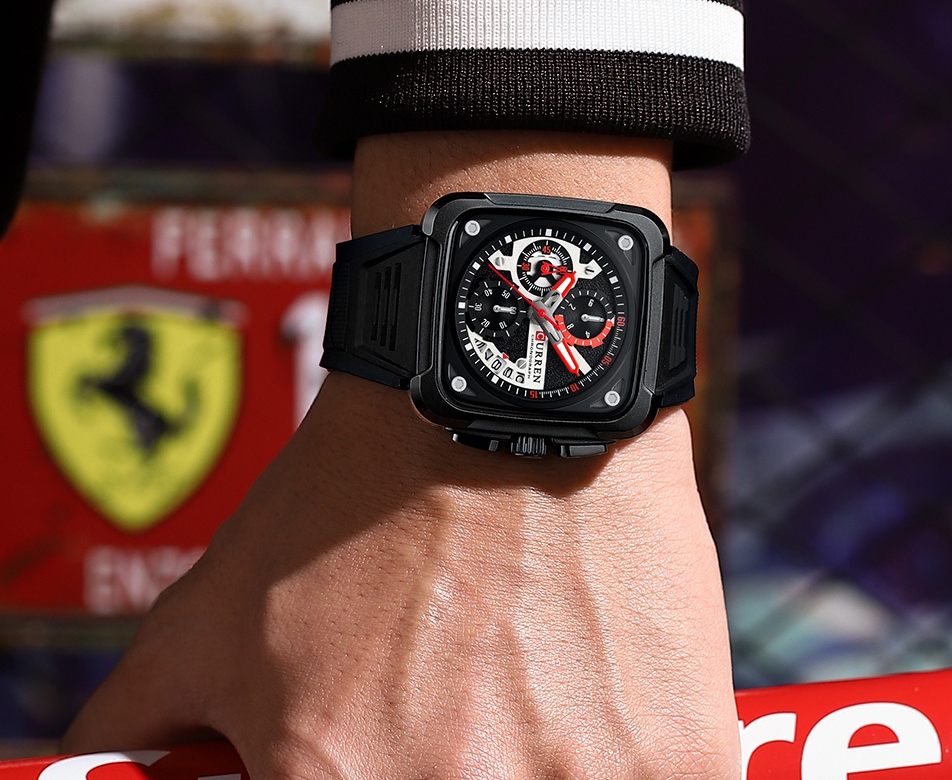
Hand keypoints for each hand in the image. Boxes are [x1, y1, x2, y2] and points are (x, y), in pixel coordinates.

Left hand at [63, 131, 739, 778]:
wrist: (506, 382)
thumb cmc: (360, 488)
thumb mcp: (215, 605)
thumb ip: (134, 718)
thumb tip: (99, 776)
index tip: (376, 752)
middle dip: (440, 767)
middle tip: (451, 712)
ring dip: (534, 765)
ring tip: (521, 680)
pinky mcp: (680, 757)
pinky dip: (618, 752)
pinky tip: (590, 676)